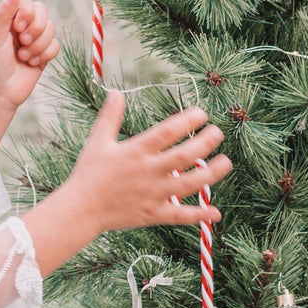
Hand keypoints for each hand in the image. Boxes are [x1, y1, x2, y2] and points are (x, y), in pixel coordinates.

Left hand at [0, 0, 59, 113]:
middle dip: (36, 28)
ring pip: (51, 29)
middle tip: (22, 41)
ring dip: (38, 45)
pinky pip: (56, 46)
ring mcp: (33, 40)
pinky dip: (45, 55)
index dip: (27, 11)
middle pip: (43, 11)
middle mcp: (20, 26)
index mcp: (6, 18)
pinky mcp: (42, 55)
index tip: (17, 26)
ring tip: (23, 57)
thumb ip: (3, 13)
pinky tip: (31, 64)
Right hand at [57, 92, 230, 240]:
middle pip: (185, 155)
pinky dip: (199, 215)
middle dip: (206, 142)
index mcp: (137, 150)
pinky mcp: (154, 214)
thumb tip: (115, 92)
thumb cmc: (89, 173)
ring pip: (190, 184)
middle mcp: (149, 171)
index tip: (202, 113)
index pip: (168, 131)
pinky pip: (180, 215)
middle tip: (218, 133)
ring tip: (226, 162)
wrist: (81, 209)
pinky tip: (216, 212)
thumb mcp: (98, 141)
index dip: (188, 120)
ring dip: (212, 173)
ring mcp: (154, 194)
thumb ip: (110, 116)